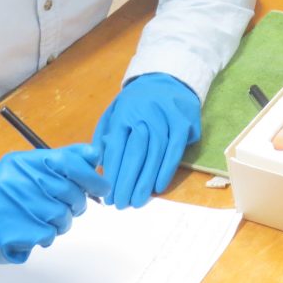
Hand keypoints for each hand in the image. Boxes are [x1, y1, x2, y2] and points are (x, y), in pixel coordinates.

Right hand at [0, 144, 108, 263]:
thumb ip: (67, 157)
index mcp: (23, 161)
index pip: (67, 162)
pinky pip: (49, 234)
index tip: (103, 188)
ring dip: (63, 220)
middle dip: (78, 202)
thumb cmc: (14, 190)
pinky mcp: (12, 233)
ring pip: (62, 216)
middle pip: (69, 193)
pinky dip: (48, 234)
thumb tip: (96, 155)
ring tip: (49, 217)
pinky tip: (35, 228)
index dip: (90, 176)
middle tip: (73, 206)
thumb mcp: (35, 165)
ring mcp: (12, 207)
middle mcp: (15, 181)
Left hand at [93, 73, 200, 208]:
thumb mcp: (114, 112)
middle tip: (122, 204)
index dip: (112, 174)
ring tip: (138, 200)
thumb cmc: (137, 103)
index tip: (107, 196)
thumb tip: (99, 166)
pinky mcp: (183, 121)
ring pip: (155, 152)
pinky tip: (158, 186)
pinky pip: (175, 149)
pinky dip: (167, 169)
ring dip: (146, 180)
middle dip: (127, 181)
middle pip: (135, 152)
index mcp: (123, 114)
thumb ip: (105, 136)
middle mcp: (144, 114)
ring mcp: (165, 117)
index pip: (116, 148)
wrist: (168, 78)